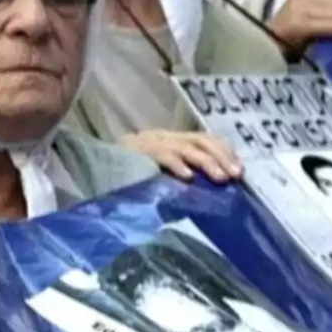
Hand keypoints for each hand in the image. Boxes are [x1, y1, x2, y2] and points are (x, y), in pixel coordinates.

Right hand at [122, 130, 242, 182]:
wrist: (94, 170)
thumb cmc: (128, 179)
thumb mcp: (159, 176)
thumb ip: (179, 180)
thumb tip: (208, 193)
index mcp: (170, 141)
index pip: (203, 139)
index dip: (223, 151)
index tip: (238, 169)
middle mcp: (163, 137)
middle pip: (200, 140)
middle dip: (221, 156)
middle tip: (235, 175)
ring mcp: (150, 143)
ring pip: (186, 147)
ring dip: (207, 162)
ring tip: (220, 178)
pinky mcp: (137, 152)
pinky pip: (162, 155)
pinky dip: (177, 165)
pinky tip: (188, 177)